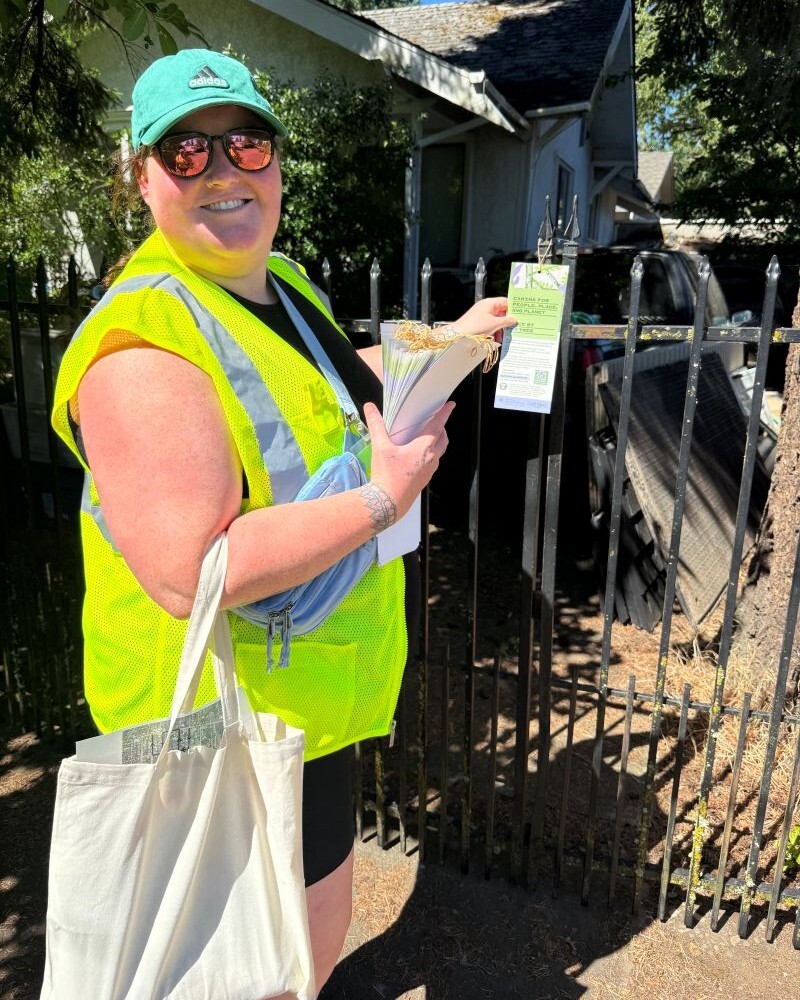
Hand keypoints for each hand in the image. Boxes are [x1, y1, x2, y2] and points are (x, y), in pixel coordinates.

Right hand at [364, 400, 454, 518]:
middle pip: (443, 440)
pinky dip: (430, 455)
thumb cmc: (387, 474)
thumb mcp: (380, 447)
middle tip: (436, 422)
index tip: (451, 405)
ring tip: (426, 438)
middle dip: (442, 429)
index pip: (438, 426)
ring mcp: (429, 471)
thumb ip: (376, 425)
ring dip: (437, 443)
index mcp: (424, 448)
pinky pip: (432, 464)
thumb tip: (369, 406)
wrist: (388, 502)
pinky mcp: (424, 480)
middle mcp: (431, 459)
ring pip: (438, 453)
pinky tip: (416, 457)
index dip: (444, 414)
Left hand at [452, 297, 516, 342]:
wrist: (459, 335)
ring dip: (500, 329)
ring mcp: (482, 314)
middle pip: (501, 312)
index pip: (506, 302)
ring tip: (502, 338)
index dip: (514, 308)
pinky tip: (496, 339)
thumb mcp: (495, 324)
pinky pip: (490, 325)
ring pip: (496, 320)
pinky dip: (494, 331)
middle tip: (514, 329)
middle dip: (507, 322)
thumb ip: (506, 321)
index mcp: (490, 303)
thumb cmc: (476, 326)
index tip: (521, 315)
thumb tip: (514, 319)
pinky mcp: (479, 322)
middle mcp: (486, 307)